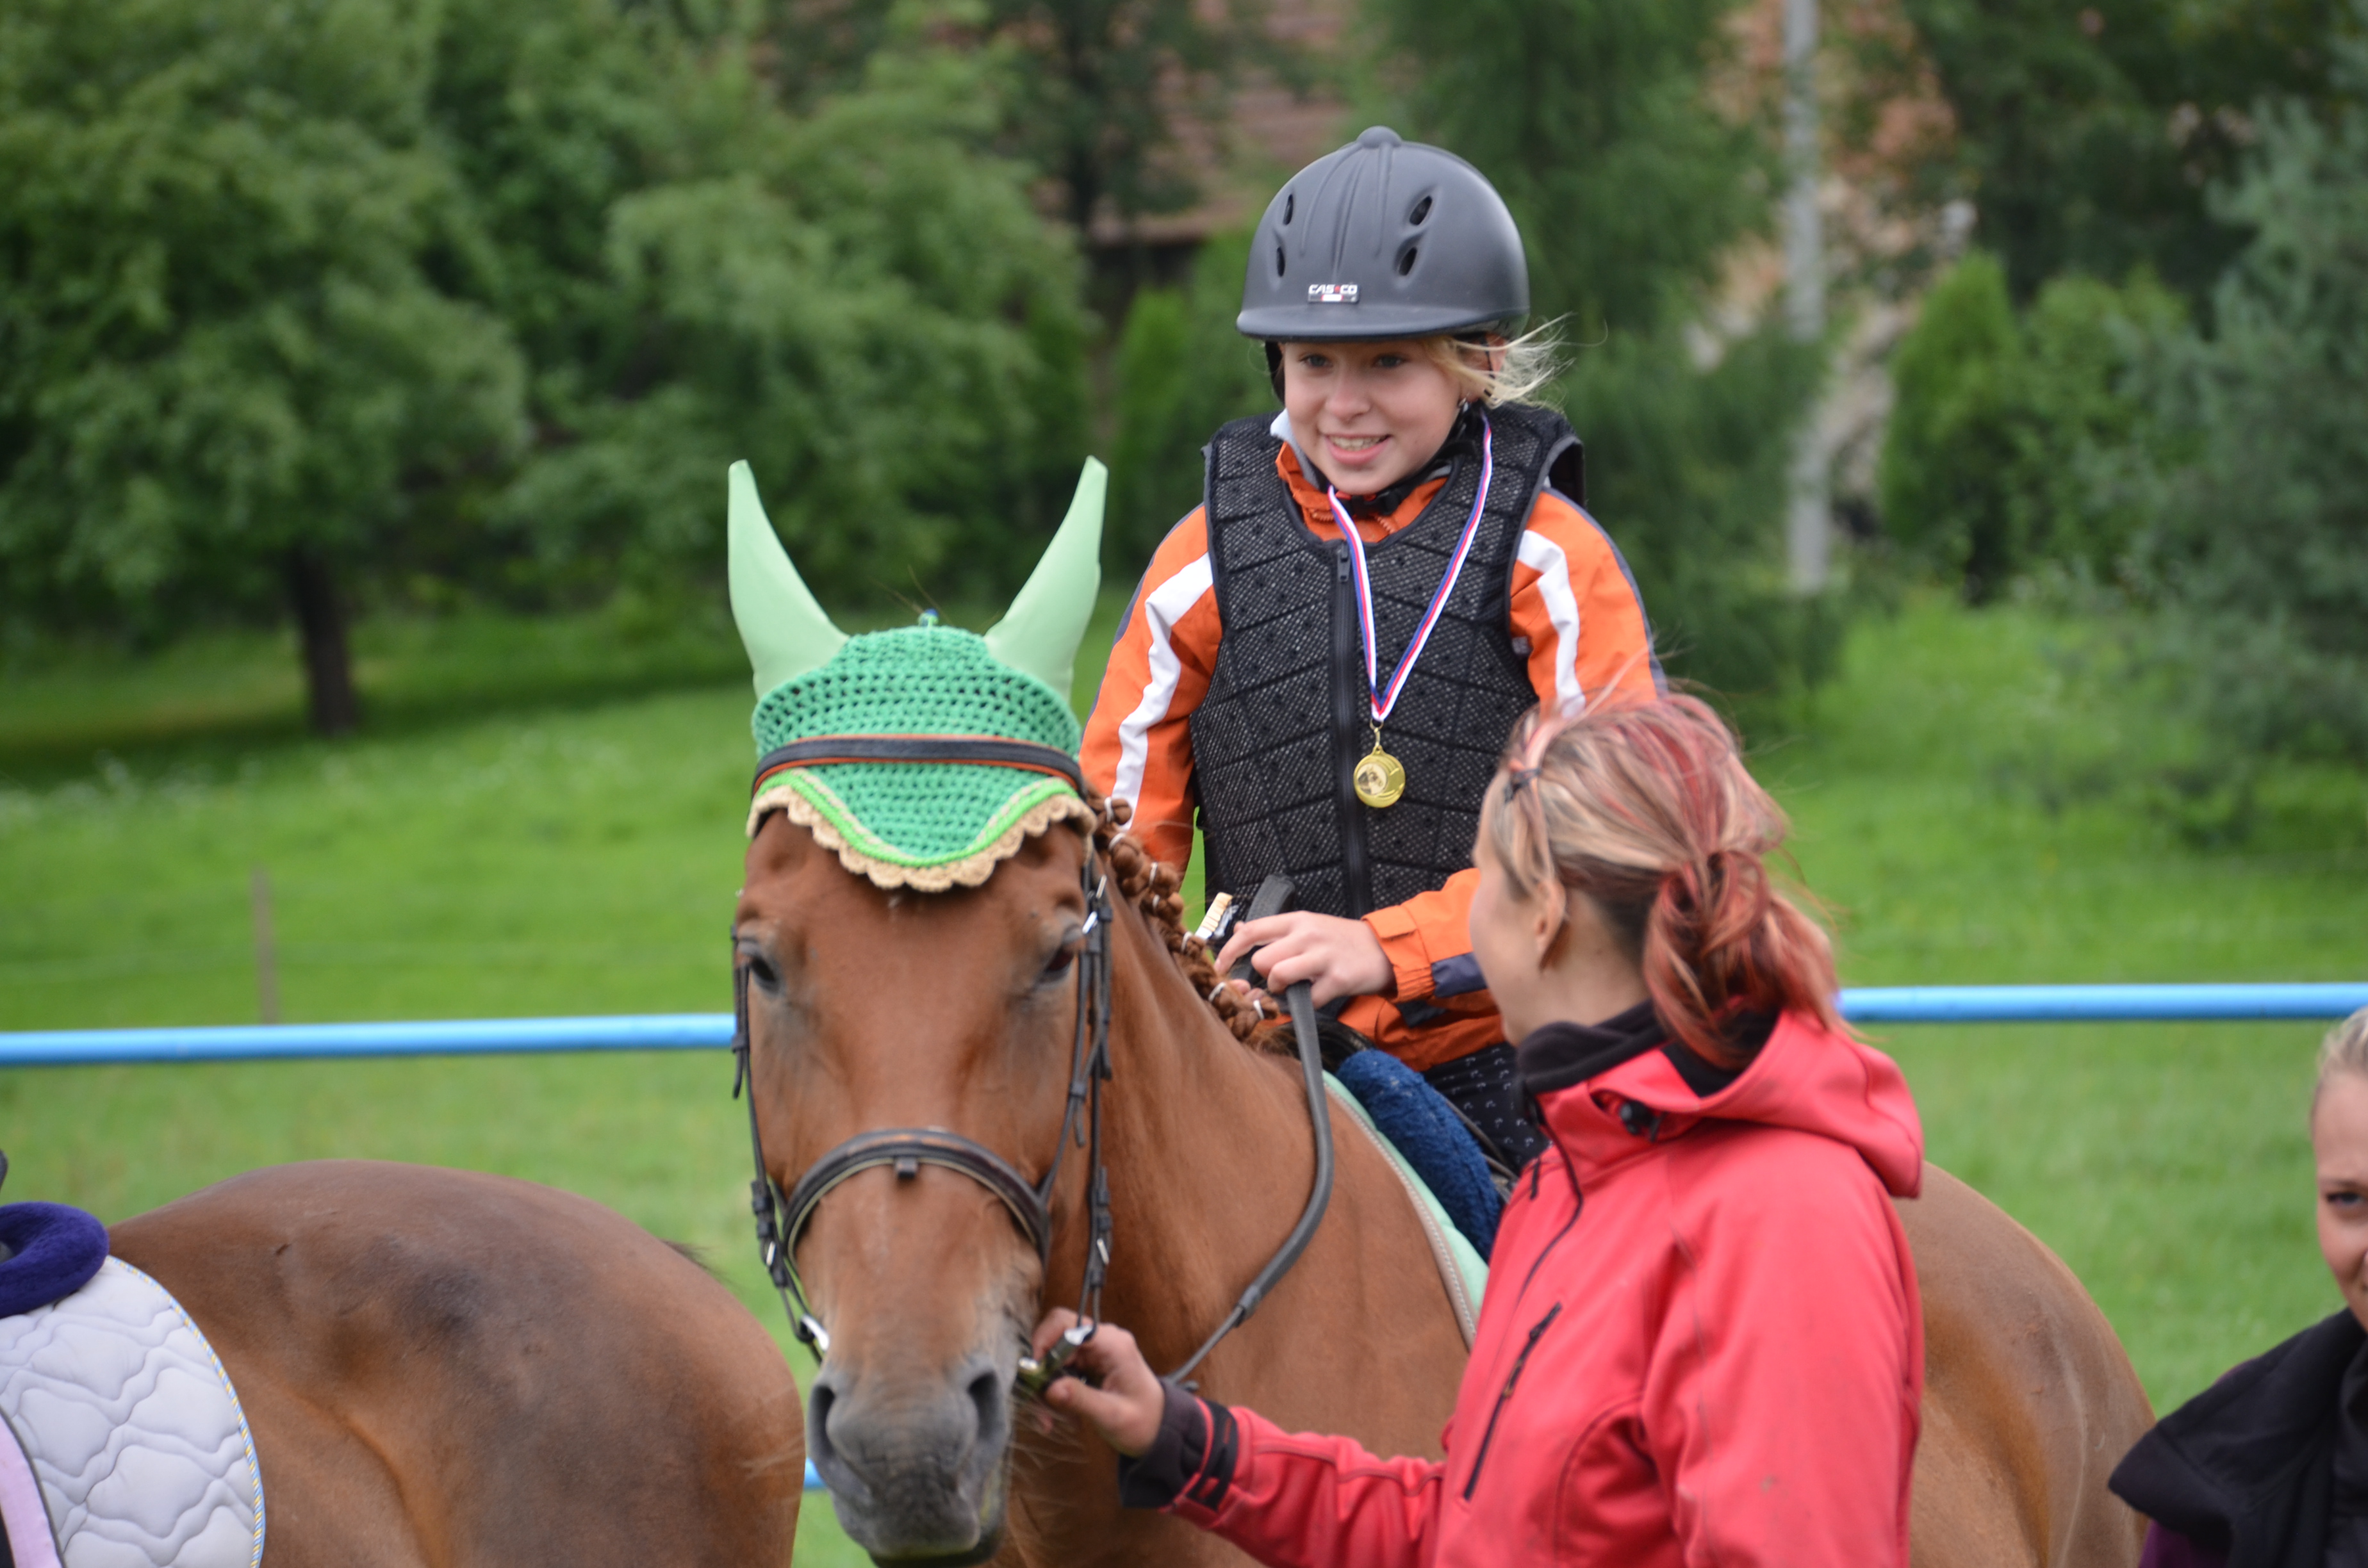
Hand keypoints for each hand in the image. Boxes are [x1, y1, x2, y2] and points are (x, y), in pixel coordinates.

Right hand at [1030, 1310, 1166, 1455]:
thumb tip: (1051, 1389)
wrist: (1159, 1428)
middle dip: (1043, 1374)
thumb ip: (1081, 1400)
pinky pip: (1060, 1370)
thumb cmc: (1144, 1421)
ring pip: (1053, 1359)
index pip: (1066, 1323)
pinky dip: (1056, 1392)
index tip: (1035, 1375)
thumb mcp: (1112, 1415)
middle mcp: (1102, 1340)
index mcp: (1112, 1344)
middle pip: (1054, 1341)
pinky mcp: (1089, 1363)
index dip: (1043, 1343)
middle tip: (1042, 1407)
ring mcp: (1095, 1351)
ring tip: (1054, 1420)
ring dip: (1048, 1389)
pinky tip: (1063, 1416)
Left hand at [1213, 912, 1393, 1006]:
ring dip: (1279, 990)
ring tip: (1293, 988)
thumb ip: (1278, 931)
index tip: (1220, 966)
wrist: (1384, 950)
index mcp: (1297, 921)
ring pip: (1279, 976)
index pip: (1251, 930)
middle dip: (1263, 976)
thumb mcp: (1310, 925)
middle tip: (1277, 979)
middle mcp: (1308, 935)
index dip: (1229, 951)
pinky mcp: (1337, 979)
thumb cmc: (1342, 940)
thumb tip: (1240, 929)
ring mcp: (1323, 957)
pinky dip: (1305, 1005)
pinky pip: (1306, 1000)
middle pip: (1261, 960)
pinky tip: (1314, 996)